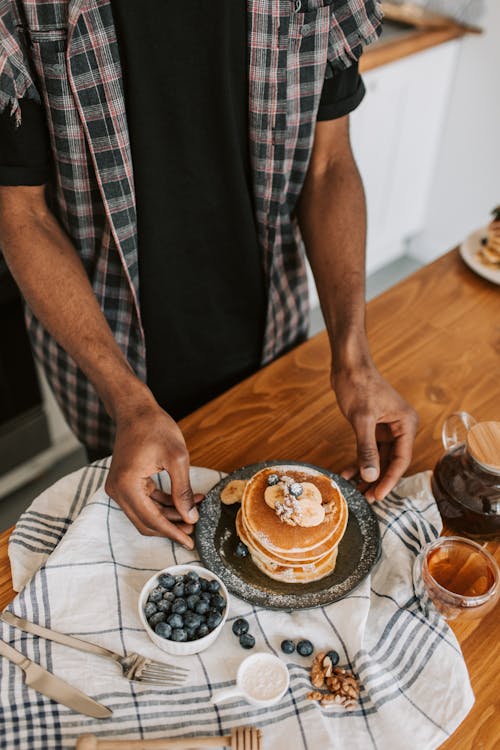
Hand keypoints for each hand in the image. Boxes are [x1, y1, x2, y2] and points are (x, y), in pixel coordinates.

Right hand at [105, 398, 202, 546]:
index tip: (191, 542)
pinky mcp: (125, 482)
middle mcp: (117, 490)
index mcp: (127, 485)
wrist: (136, 410)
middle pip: (146, 521)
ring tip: (194, 509)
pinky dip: (163, 503)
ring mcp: (119, 487)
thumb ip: (182, 491)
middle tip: (195, 527)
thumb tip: (190, 517)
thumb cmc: (155, 427)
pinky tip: (185, 499)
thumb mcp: (177, 458)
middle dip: (171, 526)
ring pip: (146, 513)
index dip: (173, 533)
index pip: (152, 519)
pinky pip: (144, 501)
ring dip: (170, 514)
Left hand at [332, 365, 417, 500]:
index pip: (401, 459)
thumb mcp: (362, 420)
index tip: (377, 496)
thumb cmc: (359, 385)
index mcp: (406, 424)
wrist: (348, 365)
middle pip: (390, 462)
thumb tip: (370, 476)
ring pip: (379, 458)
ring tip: (355, 490)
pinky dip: (358, 461)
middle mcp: (400, 427)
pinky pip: (368, 449)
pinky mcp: (373, 427)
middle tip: (365, 499)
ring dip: (366, 473)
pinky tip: (347, 473)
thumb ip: (367, 449)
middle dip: (376, 480)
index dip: (389, 480)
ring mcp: (387, 428)